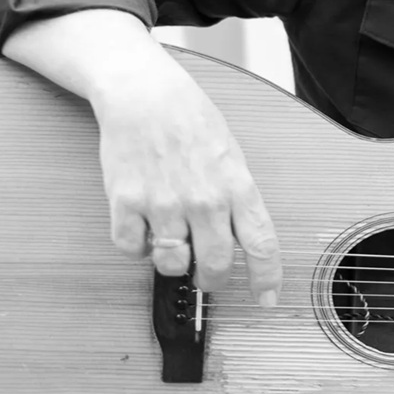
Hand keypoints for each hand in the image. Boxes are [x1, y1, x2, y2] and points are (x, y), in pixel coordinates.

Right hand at [89, 52, 281, 305]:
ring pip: (172, 264)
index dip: (266, 278)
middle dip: (213, 282)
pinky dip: (138, 247)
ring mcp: (165, 202)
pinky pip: (132, 249)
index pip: (261, 244)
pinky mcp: (127, 201)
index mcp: (237, 186)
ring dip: (173, 263)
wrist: (144, 94)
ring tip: (172, 241)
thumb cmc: (190, 120)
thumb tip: (241, 242)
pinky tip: (144, 226)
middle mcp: (204, 199)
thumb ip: (237, 199)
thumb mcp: (231, 155)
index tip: (267, 299)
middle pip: (215, 265)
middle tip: (208, 280)